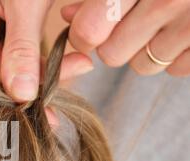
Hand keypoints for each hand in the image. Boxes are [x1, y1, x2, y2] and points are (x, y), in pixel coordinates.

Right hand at [0, 0, 94, 101]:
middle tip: (76, 74)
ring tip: (74, 62)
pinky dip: (32, 52)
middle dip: (35, 78)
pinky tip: (57, 55)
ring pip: (3, 62)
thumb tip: (22, 96)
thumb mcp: (29, 2)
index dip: (23, 92)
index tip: (56, 104)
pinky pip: (6, 46)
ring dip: (38, 67)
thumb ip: (23, 49)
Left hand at [62, 0, 189, 76]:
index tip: (91, 27)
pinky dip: (176, 55)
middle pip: (112, 54)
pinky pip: (176, 68)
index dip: (84, 33)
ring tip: (162, 20)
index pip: (89, 30)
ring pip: (142, 65)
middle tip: (132, 20)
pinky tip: (185, 28)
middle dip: (116, 42)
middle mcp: (168, 0)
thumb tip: (68, 16)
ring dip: (144, 50)